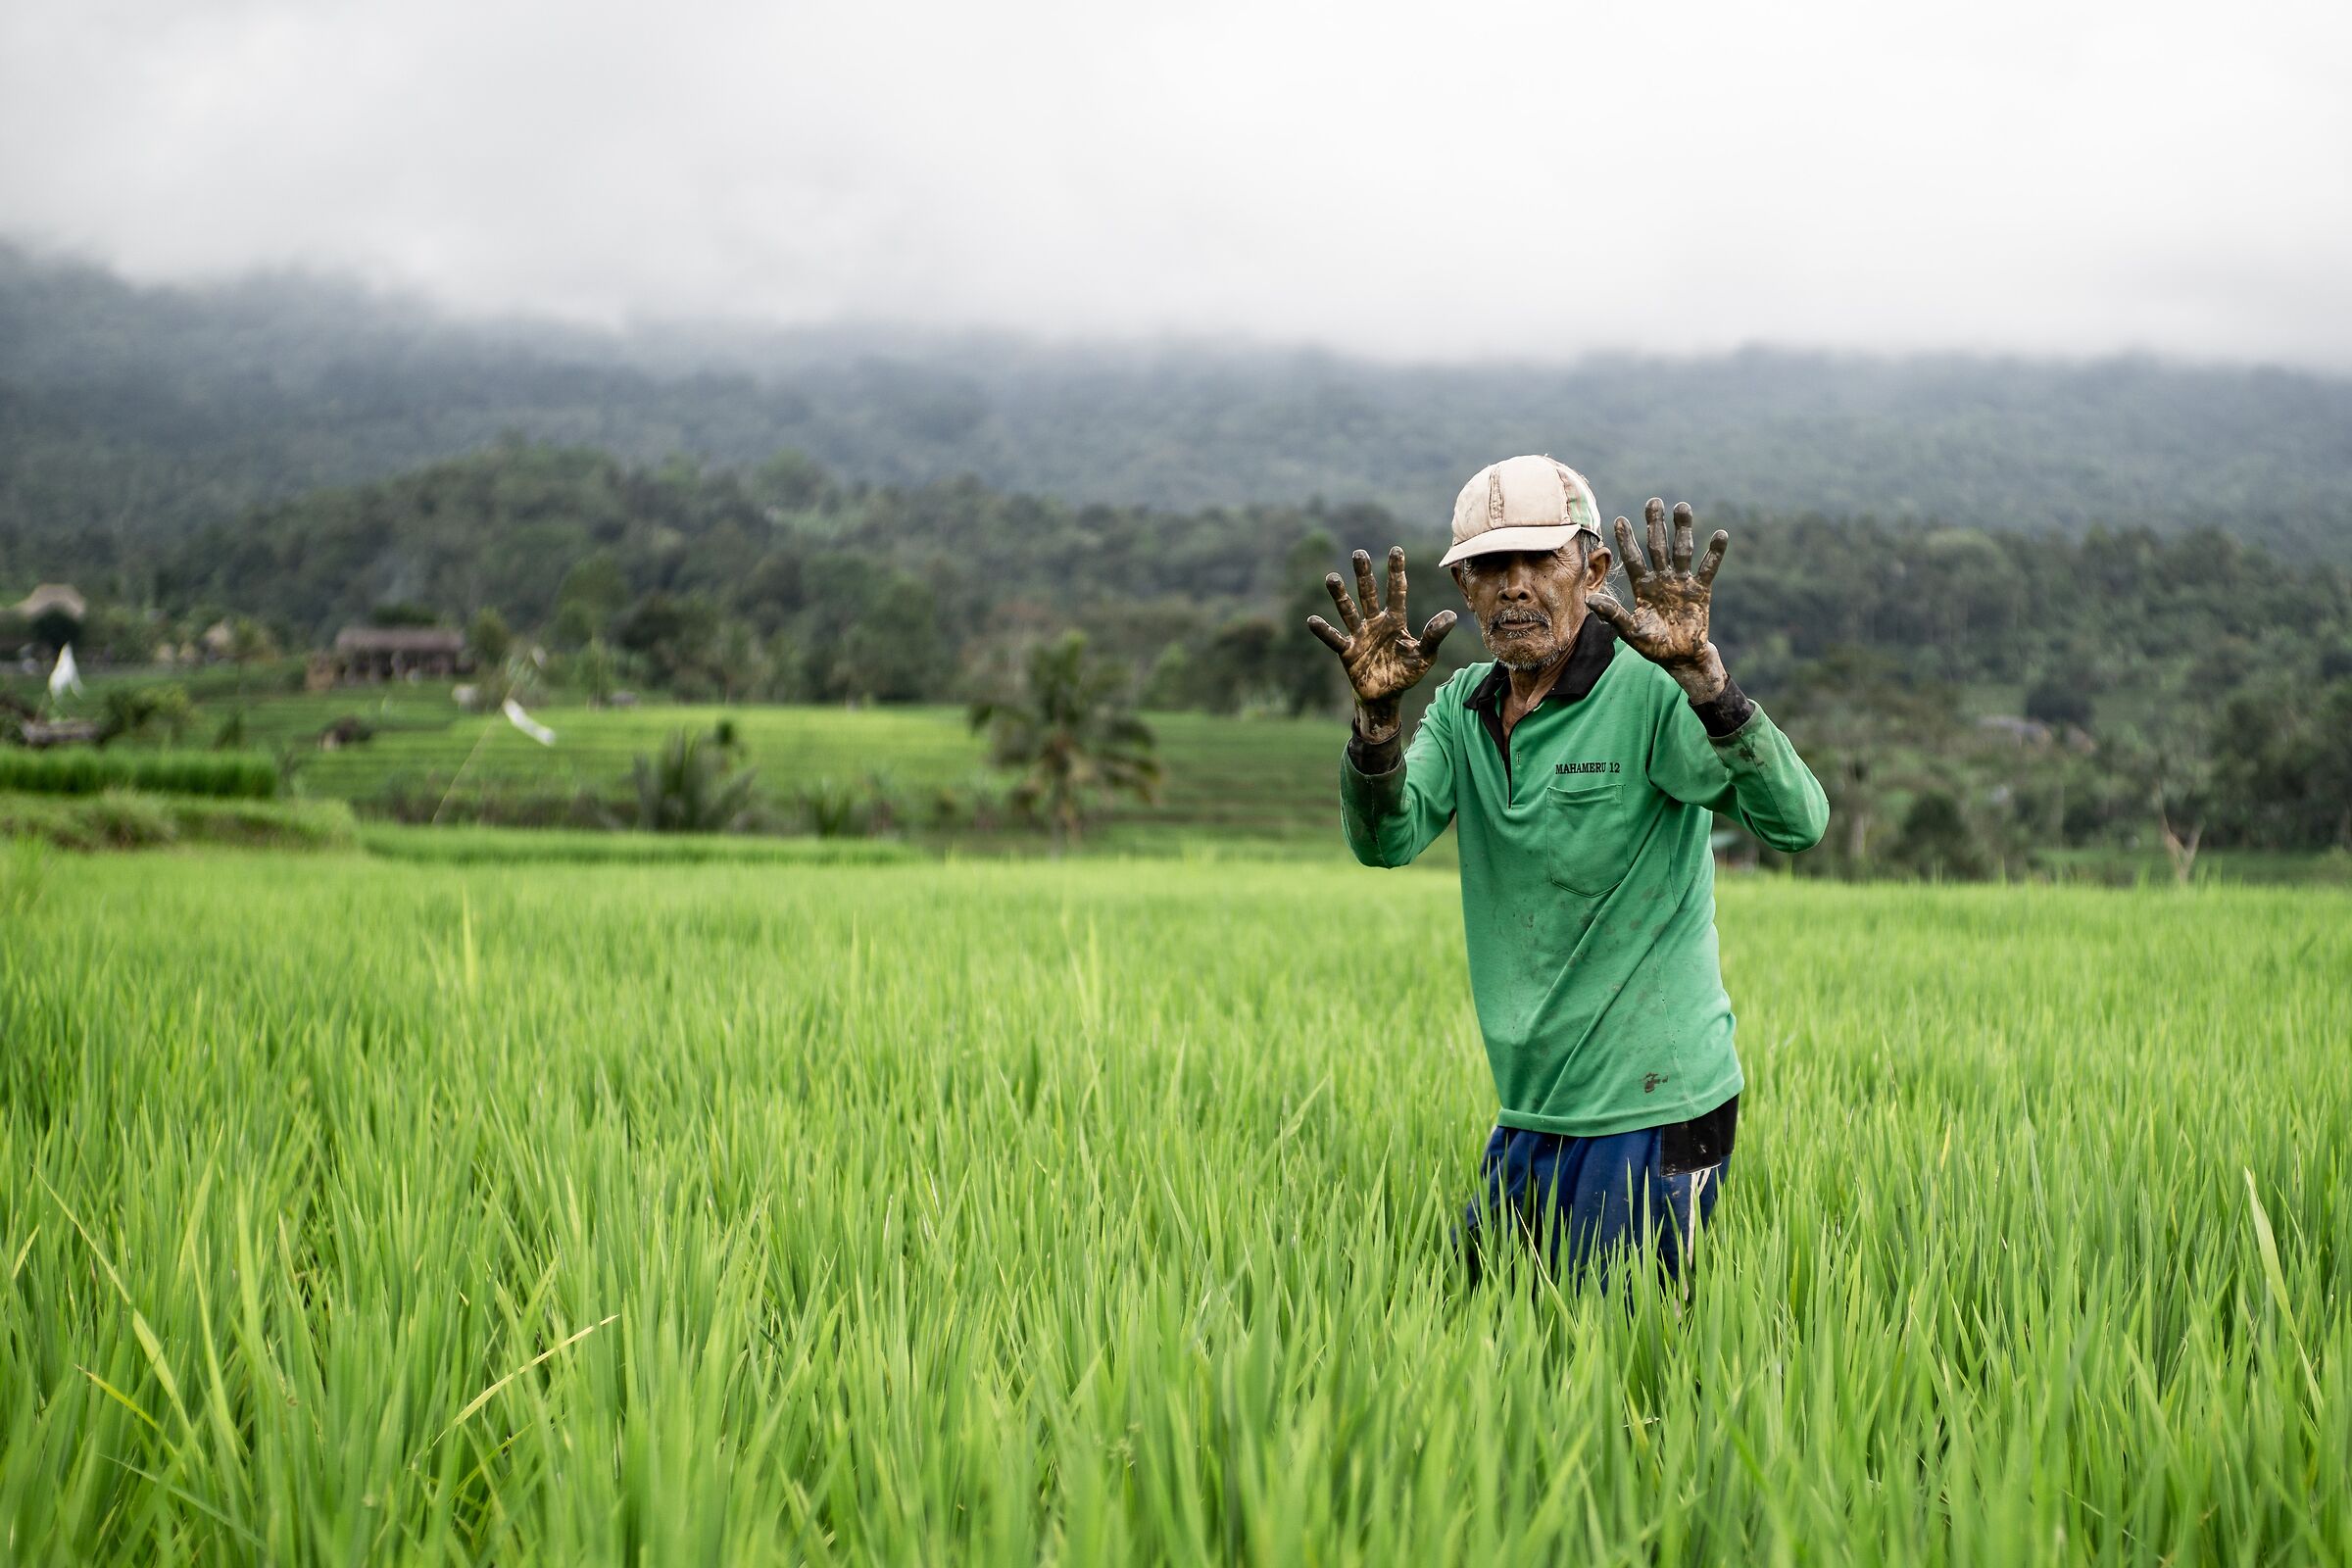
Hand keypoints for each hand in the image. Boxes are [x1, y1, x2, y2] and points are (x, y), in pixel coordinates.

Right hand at [1306, 547, 1457, 740]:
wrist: (1385, 696)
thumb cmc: (1406, 673)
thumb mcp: (1424, 655)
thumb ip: (1434, 636)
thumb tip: (1451, 615)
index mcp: (1395, 620)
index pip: (1396, 592)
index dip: (1396, 572)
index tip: (1396, 550)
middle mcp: (1375, 623)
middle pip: (1368, 594)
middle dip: (1364, 575)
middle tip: (1359, 554)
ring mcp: (1359, 635)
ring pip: (1348, 610)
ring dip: (1340, 595)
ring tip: (1332, 578)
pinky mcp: (1347, 652)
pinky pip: (1335, 638)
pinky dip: (1324, 631)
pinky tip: (1313, 620)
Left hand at [1588, 499, 1728, 700]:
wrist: (1680, 658)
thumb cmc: (1652, 646)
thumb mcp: (1630, 631)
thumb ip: (1613, 614)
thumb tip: (1589, 600)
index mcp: (1642, 586)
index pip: (1633, 558)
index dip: (1627, 540)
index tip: (1621, 520)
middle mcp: (1661, 579)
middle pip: (1657, 546)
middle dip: (1655, 524)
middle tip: (1654, 501)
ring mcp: (1681, 582)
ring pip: (1682, 550)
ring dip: (1683, 529)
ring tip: (1683, 506)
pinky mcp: (1701, 589)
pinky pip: (1708, 567)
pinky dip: (1715, 552)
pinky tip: (1720, 534)